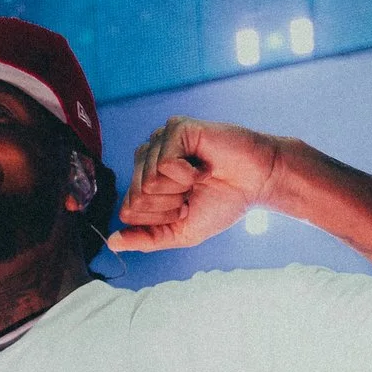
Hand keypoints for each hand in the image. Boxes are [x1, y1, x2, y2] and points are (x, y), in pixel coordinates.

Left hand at [110, 117, 283, 252]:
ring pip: (149, 183)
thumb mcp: (180, 231)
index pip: (128, 211)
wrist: (259, 182)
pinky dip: (189, 173)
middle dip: (170, 205)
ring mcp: (159, 141)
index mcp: (143, 180)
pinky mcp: (175, 128)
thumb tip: (112, 243)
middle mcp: (147, 158)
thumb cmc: (223, 202)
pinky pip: (165, 165)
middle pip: (136, 198)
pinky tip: (204, 165)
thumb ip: (146, 239)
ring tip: (200, 177)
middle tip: (194, 191)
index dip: (161, 218)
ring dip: (181, 188)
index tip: (185, 207)